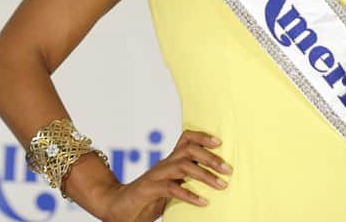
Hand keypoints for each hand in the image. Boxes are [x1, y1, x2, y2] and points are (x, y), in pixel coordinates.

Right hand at [97, 130, 231, 221]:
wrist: (117, 208)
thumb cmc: (147, 199)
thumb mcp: (170, 187)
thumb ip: (185, 181)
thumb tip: (212, 180)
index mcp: (169, 162)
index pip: (186, 139)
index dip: (202, 137)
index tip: (220, 143)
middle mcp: (164, 164)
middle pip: (189, 150)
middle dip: (211, 157)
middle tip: (228, 169)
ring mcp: (156, 176)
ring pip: (183, 166)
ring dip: (205, 175)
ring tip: (222, 185)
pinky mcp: (149, 189)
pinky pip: (172, 189)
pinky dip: (190, 195)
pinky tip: (203, 202)